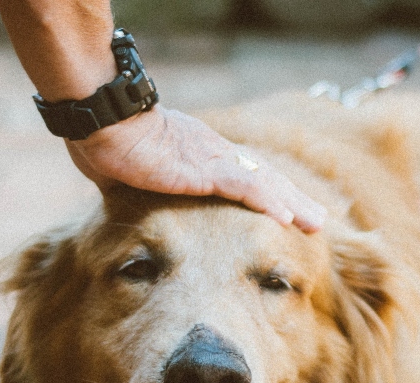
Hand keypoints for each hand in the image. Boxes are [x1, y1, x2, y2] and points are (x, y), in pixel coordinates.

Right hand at [64, 105, 326, 232]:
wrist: (102, 121)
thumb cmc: (104, 141)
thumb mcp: (128, 172)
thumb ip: (137, 184)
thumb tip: (122, 195)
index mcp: (199, 154)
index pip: (244, 175)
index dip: (269, 192)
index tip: (288, 210)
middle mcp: (213, 154)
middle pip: (264, 178)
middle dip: (293, 199)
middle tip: (318, 221)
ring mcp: (211, 160)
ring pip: (263, 183)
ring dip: (291, 204)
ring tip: (315, 225)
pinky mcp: (203, 169)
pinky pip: (243, 187)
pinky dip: (267, 201)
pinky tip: (286, 218)